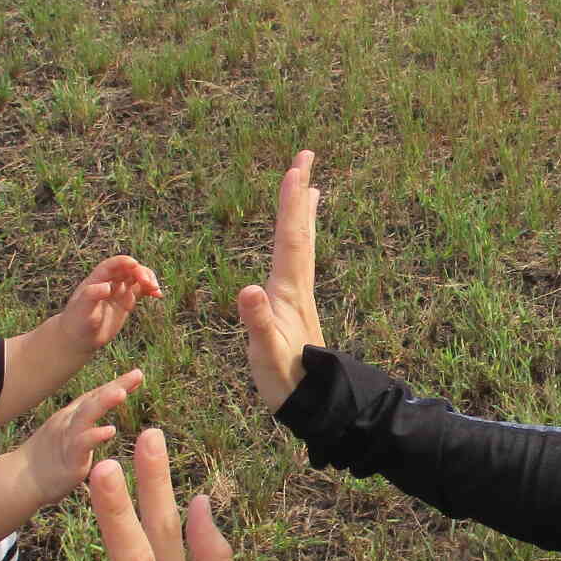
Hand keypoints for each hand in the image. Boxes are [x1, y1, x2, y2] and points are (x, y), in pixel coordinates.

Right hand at [14, 370, 141, 503]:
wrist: (21, 479)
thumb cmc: (50, 456)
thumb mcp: (69, 433)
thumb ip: (87, 423)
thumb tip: (106, 420)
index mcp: (72, 415)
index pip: (96, 395)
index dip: (117, 383)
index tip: (138, 374)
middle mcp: (69, 421)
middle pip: (93, 399)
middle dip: (115, 385)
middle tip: (137, 374)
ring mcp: (67, 437)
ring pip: (86, 415)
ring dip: (104, 402)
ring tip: (121, 392)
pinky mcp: (67, 458)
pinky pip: (81, 444)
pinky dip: (94, 435)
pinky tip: (109, 430)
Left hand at [62, 255, 162, 353]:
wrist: (79, 338)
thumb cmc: (77, 323)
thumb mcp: (82, 310)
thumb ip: (92, 296)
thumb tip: (106, 286)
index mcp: (96, 280)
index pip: (112, 265)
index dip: (124, 262)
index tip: (135, 265)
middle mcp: (109, 282)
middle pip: (128, 269)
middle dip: (140, 272)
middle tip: (149, 283)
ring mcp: (119, 291)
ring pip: (137, 278)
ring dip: (148, 279)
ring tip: (155, 289)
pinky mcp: (126, 302)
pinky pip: (141, 291)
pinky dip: (150, 290)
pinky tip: (158, 295)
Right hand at [237, 150, 323, 412]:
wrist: (312, 403)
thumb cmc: (285, 380)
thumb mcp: (265, 352)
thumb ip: (257, 322)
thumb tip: (247, 290)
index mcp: (287, 290)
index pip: (289, 238)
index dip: (290, 204)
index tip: (296, 168)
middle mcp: (296, 286)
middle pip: (300, 231)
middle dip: (300, 193)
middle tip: (306, 157)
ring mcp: (297, 296)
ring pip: (303, 245)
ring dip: (303, 215)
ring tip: (310, 190)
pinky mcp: (295, 307)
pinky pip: (297, 263)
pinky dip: (298, 244)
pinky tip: (295, 246)